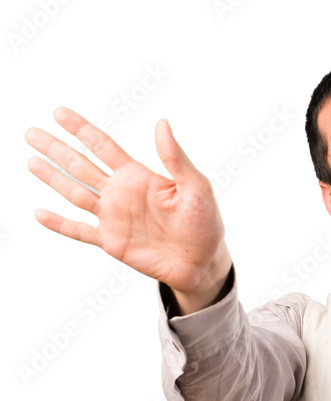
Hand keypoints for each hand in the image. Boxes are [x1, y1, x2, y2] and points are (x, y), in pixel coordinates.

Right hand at [25, 107, 231, 307]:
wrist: (202, 262)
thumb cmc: (205, 223)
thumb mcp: (196, 187)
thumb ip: (175, 158)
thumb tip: (162, 123)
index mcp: (137, 176)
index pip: (102, 146)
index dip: (80, 129)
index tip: (59, 113)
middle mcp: (120, 194)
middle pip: (80, 165)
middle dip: (56, 149)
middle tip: (31, 132)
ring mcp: (114, 218)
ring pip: (75, 193)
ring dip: (53, 178)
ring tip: (31, 162)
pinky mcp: (112, 242)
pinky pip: (80, 232)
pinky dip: (60, 224)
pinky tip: (40, 214)